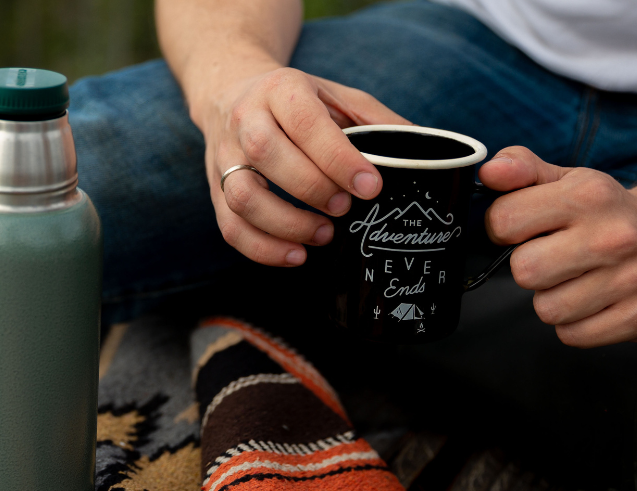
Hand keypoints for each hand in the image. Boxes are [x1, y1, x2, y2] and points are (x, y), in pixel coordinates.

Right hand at [198, 67, 408, 265]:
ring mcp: (224, 156)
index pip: (306, 124)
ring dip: (286, 223)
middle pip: (267, 154)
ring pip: (242, 196)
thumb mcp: (336, 94)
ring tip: (323, 234)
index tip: (370, 187)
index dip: (339, 160)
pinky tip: (295, 255)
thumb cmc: (294, 100)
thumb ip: (377, 120)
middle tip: (345, 209)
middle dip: (312, 189)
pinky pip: (230, 226)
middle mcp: (245, 119)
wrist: (230, 92)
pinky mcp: (214, 189)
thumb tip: (422, 153)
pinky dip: (262, 249)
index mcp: (281, 90)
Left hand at [481, 147, 636, 347]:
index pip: (505, 221)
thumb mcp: (564, 179)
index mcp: (589, 195)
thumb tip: (490, 171)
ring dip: (551, 298)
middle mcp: (615, 236)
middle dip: (528, 266)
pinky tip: (589, 299)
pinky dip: (574, 323)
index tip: (521, 228)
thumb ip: (520, 168)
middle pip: (525, 271)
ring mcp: (631, 279)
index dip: (502, 227)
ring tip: (572, 278)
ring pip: (547, 309)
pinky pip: (573, 335)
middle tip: (550, 256)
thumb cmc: (603, 210)